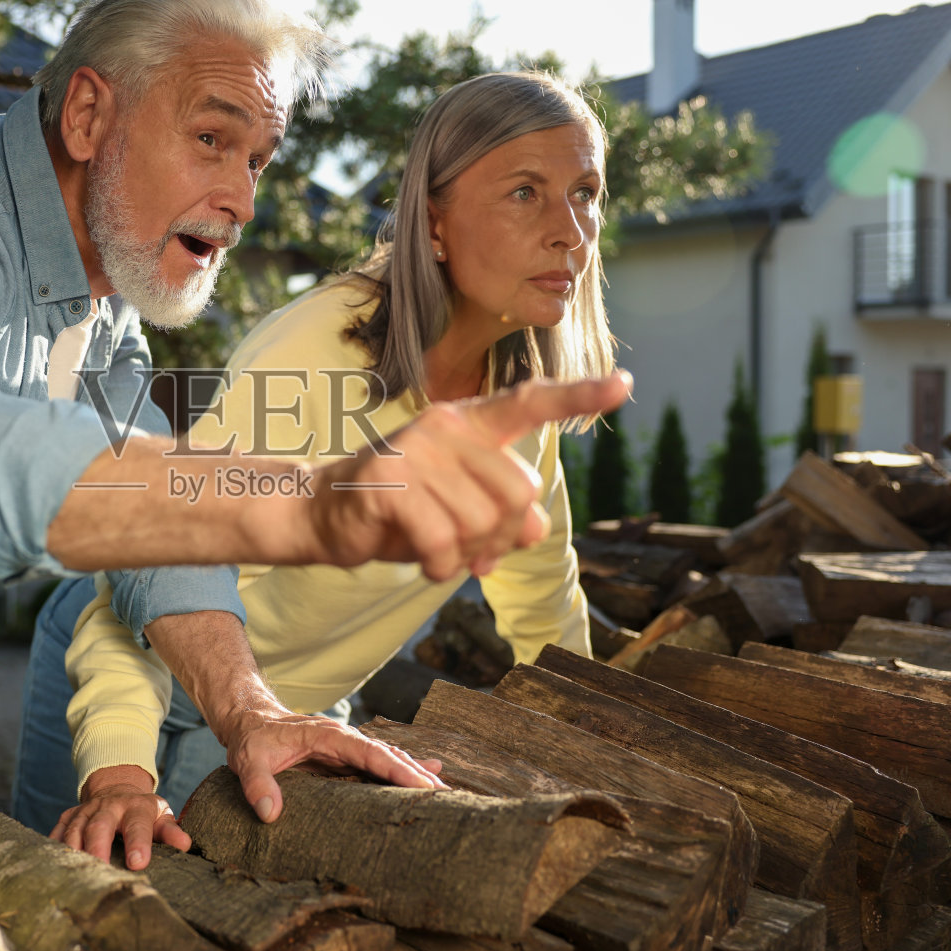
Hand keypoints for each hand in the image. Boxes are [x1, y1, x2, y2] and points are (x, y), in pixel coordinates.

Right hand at [51, 764, 190, 869]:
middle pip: (99, 827)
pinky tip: (52, 866)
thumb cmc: (143, 813)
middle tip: (99, 870)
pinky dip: (54, 846)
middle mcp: (108, 807)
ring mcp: (85, 811)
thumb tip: (185, 845)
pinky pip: (57, 831)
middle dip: (98, 848)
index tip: (138, 864)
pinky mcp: (68, 817)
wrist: (116, 789)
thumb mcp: (161, 817)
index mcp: (135, 807)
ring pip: (75, 830)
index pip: (137, 825)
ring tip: (75, 875)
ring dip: (73, 851)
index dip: (137, 844)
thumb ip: (171, 831)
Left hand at [216, 702, 444, 824]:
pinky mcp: (345, 760)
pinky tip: (425, 779)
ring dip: (415, 775)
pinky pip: (379, 766)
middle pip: (387, 755)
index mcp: (328, 736)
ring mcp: (347, 749)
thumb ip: (258, 784)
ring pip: (388, 760)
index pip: (369, 752)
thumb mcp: (248, 760)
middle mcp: (344, 740)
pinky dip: (402, 773)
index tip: (421, 784)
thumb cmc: (251, 739)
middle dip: (416, 775)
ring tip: (444, 792)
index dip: (396, 769)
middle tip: (445, 795)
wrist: (250, 720)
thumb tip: (269, 813)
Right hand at [305, 371, 630, 579]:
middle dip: (503, 537)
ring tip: (440, 553)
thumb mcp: (461, 510)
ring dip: (467, 557)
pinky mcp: (388, 483)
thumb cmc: (401, 510)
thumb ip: (504, 512)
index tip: (624, 385)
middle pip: (519, 492)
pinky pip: (443, 540)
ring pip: (482, 523)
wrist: (326, 514)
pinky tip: (423, 561)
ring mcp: (414, 451)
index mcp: (468, 425)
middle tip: (474, 554)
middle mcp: (445, 428)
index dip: (578, 396)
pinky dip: (439, 565)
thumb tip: (533, 528)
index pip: (529, 402)